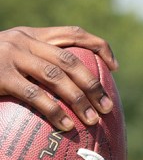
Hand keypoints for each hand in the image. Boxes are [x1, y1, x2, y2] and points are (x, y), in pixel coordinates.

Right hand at [0, 26, 117, 130]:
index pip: (73, 34)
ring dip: (79, 100)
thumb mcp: (11, 55)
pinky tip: (66, 125)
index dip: (98, 47)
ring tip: (92, 119)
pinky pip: (35, 95)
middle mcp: (24, 41)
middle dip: (93, 85)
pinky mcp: (1, 76)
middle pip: (70, 61)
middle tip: (107, 107)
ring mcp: (12, 56)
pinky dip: (54, 111)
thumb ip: (36, 62)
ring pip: (56, 77)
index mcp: (32, 35)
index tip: (115, 67)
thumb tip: (74, 88)